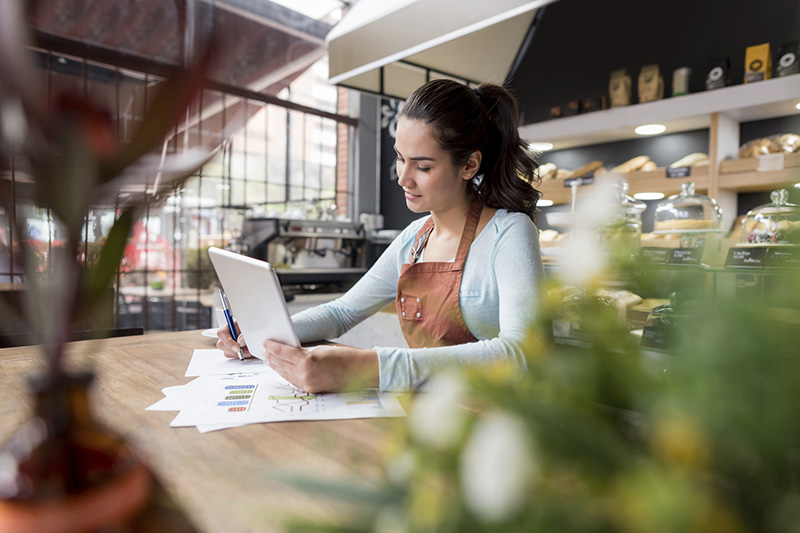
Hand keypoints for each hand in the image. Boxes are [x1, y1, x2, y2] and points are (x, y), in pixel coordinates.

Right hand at [215, 322, 252, 358]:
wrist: (259, 337)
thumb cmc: (254, 329)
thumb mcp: (250, 328)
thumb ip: (244, 334)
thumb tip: (240, 341)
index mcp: (230, 326)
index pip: (221, 333)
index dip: (228, 341)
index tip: (237, 348)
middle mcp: (227, 335)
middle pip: (221, 345)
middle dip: (233, 350)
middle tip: (245, 350)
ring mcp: (228, 344)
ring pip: (226, 353)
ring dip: (238, 354)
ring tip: (248, 350)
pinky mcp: (232, 352)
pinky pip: (232, 357)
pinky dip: (240, 357)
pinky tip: (247, 353)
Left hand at [262, 340, 378, 392]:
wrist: (360, 371)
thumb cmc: (345, 356)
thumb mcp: (322, 348)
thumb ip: (305, 351)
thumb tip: (291, 351)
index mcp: (308, 360)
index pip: (284, 352)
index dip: (273, 347)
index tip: (266, 343)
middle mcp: (306, 374)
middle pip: (282, 365)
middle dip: (272, 358)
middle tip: (264, 352)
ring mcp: (308, 384)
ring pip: (286, 375)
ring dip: (277, 367)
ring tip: (270, 361)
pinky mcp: (312, 390)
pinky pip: (295, 382)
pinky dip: (287, 375)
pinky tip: (283, 370)